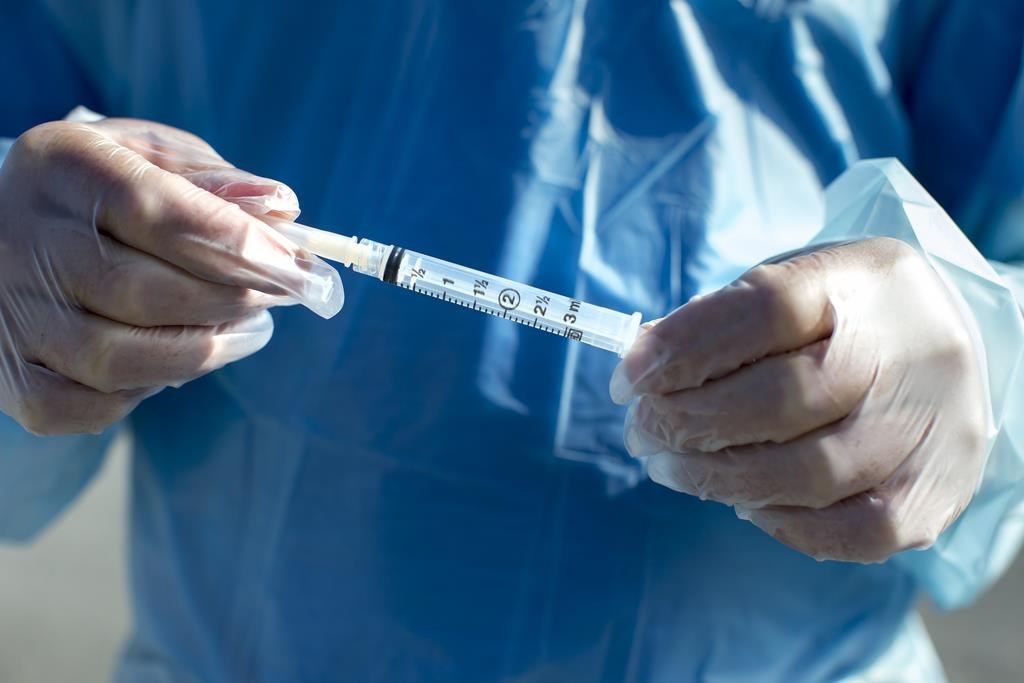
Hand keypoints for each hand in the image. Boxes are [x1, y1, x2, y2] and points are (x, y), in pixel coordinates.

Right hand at [0, 118, 341, 434]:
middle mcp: (23, 241)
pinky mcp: (11, 377)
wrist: (7, 232)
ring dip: (207, 351)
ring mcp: (11, 314)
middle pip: (145, 293)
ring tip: (250, 328)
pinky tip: (178, 356)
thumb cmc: (104, 193)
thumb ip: (216, 181)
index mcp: (62, 168)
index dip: (237, 247)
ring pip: (122, 360)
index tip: (298, 267)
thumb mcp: (153, 158)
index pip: (156, 211)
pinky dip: (150, 390)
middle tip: (283, 295)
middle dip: (233, 300)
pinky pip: (94, 406)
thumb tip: (281, 206)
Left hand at [610, 237, 987, 561]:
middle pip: (783, 399)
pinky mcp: (941, 489)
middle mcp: (912, 350)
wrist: (942, 342)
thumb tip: (641, 372)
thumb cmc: (839, 318)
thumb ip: (719, 325)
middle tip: (641, 432)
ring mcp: (935, 425)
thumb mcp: (788, 289)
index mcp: (864, 280)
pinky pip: (853, 531)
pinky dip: (782, 523)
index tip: (628, 379)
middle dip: (687, 424)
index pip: (766, 309)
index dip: (682, 348)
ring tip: (670, 467)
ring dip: (717, 479)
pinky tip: (744, 503)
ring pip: (811, 474)